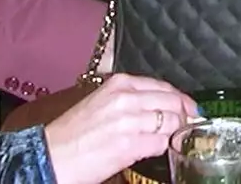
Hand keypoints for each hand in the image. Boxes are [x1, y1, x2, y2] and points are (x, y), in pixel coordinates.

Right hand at [42, 73, 198, 183]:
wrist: (50, 156)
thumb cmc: (72, 134)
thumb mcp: (100, 103)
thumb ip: (129, 100)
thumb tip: (158, 107)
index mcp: (119, 84)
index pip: (163, 86)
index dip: (181, 99)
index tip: (190, 107)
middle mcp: (126, 98)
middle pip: (172, 102)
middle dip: (184, 116)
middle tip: (187, 125)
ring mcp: (129, 121)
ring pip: (170, 123)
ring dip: (173, 133)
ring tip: (169, 139)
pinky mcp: (130, 145)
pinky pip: (160, 144)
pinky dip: (162, 148)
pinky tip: (153, 150)